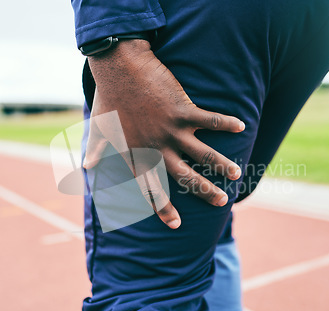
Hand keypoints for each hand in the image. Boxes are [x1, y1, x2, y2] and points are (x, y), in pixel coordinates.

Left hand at [83, 39, 244, 228]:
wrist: (119, 69)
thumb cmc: (108, 98)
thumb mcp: (97, 129)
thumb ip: (95, 151)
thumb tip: (87, 167)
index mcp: (137, 155)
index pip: (151, 188)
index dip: (163, 208)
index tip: (175, 225)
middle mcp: (157, 148)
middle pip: (184, 177)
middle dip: (204, 192)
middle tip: (221, 203)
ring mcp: (171, 130)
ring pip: (203, 154)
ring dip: (221, 165)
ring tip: (236, 174)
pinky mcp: (182, 110)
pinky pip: (209, 120)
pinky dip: (226, 123)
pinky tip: (241, 127)